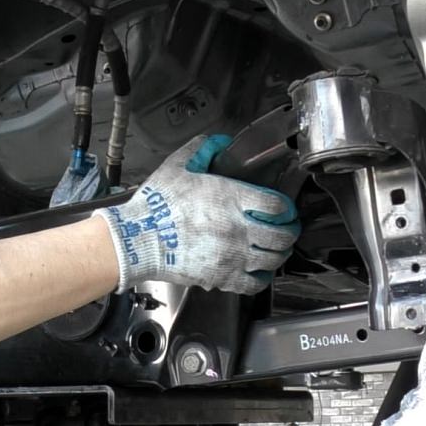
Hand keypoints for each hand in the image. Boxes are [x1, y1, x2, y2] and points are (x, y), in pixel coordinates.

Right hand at [94, 134, 299, 293]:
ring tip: (275, 249)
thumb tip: (220, 142)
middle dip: (289, 231)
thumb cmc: (155, 205)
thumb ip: (203, 148)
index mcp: (231, 198)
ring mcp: (231, 256)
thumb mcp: (178, 165)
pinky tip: (258, 271)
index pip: (278, 205)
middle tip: (287, 229)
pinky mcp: (221, 278)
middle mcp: (237, 229)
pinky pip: (255, 284)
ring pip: (274, 260)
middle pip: (283, 235)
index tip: (284, 209)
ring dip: (279, 254)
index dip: (286, 207)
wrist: (136, 239)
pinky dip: (262, 278)